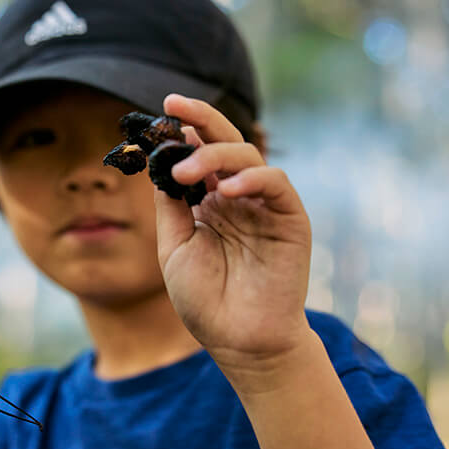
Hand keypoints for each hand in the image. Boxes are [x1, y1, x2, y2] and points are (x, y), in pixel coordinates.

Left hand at [155, 94, 313, 375]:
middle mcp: (237, 196)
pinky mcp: (289, 218)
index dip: (183, 130)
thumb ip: (171, 203)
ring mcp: (263, 205)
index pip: (198, 154)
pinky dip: (252, 178)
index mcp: (209, 201)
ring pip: (247, 156)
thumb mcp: (174, 246)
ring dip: (214, 155)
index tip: (161, 110)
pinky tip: (227, 189)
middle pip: (224, 142)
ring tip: (186, 172)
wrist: (239, 341)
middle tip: (175, 106)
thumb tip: (159, 159)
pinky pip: (275, 183)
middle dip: (201, 119)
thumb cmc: (205, 301)